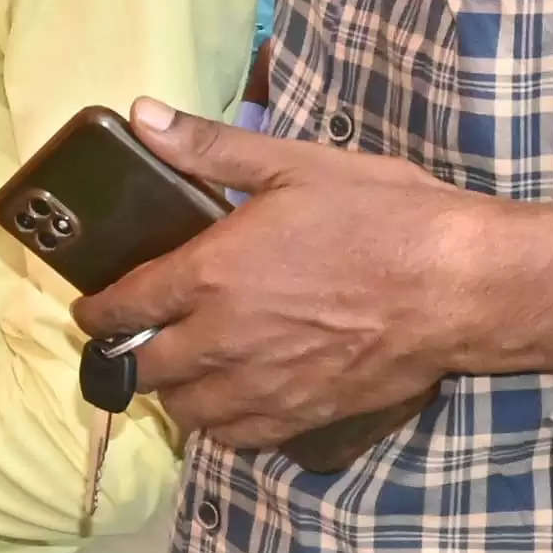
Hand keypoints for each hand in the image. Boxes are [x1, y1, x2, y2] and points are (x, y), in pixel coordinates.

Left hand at [67, 101, 471, 451]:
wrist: (460, 285)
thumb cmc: (384, 216)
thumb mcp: (295, 164)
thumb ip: (209, 147)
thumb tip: (142, 115)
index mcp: (212, 274)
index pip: (124, 308)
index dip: (97, 314)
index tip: (91, 315)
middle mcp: (224, 340)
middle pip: (144, 369)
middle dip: (130, 356)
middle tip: (138, 340)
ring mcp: (262, 386)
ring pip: (186, 411)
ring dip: (174, 392)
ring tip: (185, 370)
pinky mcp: (301, 416)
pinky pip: (235, 437)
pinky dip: (221, 423)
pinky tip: (232, 400)